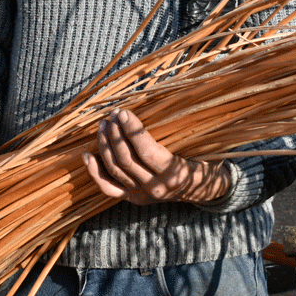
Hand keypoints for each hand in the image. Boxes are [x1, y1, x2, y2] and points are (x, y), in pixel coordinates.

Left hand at [83, 109, 230, 205]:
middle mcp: (155, 188)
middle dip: (116, 134)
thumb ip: (190, 128)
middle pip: (126, 160)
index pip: (146, 151)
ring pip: (115, 170)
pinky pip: (108, 188)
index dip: (132, 131)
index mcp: (174, 174)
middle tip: (113, 114)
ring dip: (105, 146)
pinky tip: (87, 155)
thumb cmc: (206, 160)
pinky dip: (95, 173)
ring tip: (103, 124)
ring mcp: (142, 195)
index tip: (124, 112)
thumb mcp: (207, 145)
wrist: (208, 190)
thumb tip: (180, 96)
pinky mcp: (132, 198)